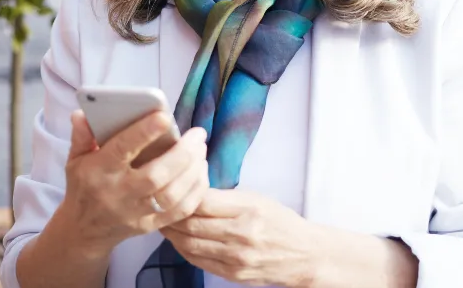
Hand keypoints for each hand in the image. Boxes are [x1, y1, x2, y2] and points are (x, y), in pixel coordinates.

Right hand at [57, 110, 209, 258]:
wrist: (84, 230)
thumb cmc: (84, 186)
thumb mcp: (75, 159)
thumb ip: (82, 135)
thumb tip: (82, 113)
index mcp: (99, 171)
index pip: (122, 150)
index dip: (143, 133)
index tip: (164, 117)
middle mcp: (118, 193)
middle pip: (156, 176)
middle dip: (182, 154)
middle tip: (198, 134)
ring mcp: (135, 213)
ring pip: (171, 195)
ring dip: (193, 171)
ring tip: (202, 149)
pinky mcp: (149, 226)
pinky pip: (180, 212)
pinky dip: (196, 191)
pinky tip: (201, 172)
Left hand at [161, 190, 321, 287]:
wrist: (304, 255)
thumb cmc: (280, 222)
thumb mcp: (257, 199)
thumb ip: (226, 197)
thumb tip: (193, 190)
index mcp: (249, 209)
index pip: (204, 201)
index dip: (183, 194)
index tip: (172, 187)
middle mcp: (242, 234)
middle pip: (193, 224)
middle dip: (171, 215)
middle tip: (158, 206)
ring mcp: (237, 258)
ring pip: (190, 244)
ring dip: (172, 234)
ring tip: (162, 223)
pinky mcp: (233, 274)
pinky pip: (198, 261)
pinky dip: (183, 250)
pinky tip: (178, 240)